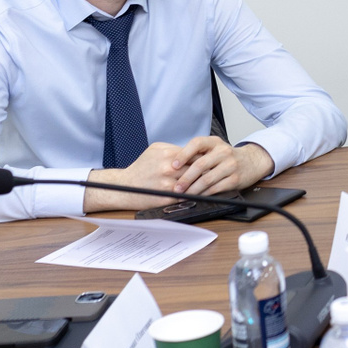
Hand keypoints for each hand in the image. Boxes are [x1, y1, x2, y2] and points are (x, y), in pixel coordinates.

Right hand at [81, 138, 274, 211]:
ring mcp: (168, 185)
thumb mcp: (155, 150)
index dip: (207, 158)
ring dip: (206, 185)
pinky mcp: (166, 199)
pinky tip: (205, 196)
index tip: (218, 160)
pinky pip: (186, 197)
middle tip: (224, 172)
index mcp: (168, 155)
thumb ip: (175, 149)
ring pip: (194, 184)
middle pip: (198, 170)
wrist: (124, 186)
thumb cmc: (140, 167)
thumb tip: (192, 150)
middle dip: (210, 171)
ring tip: (218, 184)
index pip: (195, 155)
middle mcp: (169, 170)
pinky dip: (196, 196)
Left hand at [173, 136, 274, 197]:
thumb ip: (197, 154)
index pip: (197, 143)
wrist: (252, 161)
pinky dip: (204, 194)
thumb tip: (174, 166)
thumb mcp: (214, 148)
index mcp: (214, 142)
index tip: (173, 165)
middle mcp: (223, 152)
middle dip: (185, 178)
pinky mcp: (235, 179)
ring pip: (207, 179)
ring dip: (193, 189)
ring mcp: (230, 165)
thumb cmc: (227, 156)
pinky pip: (216, 188)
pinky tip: (198, 196)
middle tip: (176, 187)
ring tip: (184, 194)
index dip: (183, 154)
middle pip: (200, 164)